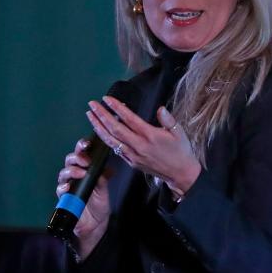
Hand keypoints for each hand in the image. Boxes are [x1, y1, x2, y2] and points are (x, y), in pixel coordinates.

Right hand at [56, 138, 110, 258]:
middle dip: (76, 157)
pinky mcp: (63, 198)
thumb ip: (104, 177)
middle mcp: (74, 175)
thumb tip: (108, 168)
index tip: (87, 143)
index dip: (82, 146)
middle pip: (70, 160)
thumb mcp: (104, 188)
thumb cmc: (99, 202)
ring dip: (71, 171)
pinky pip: (59, 190)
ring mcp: (68, 185)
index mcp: (85, 168)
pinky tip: (68, 187)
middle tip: (85, 160)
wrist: (96, 223)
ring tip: (81, 173)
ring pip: (63, 173)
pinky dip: (63, 187)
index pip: (81, 153)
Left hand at [86, 98, 200, 196]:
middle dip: (101, 115)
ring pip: (111, 140)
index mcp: (150, 136)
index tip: (107, 99)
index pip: (129, 119)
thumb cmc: (181, 151)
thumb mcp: (179, 132)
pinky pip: (115, 149)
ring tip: (90, 116)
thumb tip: (160, 109)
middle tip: (92, 104)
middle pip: (115, 129)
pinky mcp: (131, 162)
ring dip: (98, 127)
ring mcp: (133, 155)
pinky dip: (105, 139)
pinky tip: (100, 132)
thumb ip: (168, 120)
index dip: (116, 108)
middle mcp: (139, 145)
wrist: (180, 174)